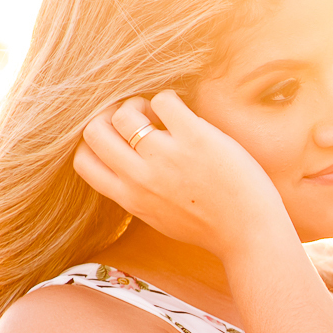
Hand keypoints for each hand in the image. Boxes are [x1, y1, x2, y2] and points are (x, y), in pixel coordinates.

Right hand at [74, 90, 293, 256]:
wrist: (248, 233)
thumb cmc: (210, 225)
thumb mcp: (159, 217)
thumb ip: (137, 194)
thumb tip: (125, 166)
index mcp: (129, 198)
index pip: (84, 161)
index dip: (96, 143)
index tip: (120, 140)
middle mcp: (140, 178)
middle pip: (94, 130)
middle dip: (112, 118)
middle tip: (140, 123)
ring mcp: (166, 157)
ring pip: (124, 112)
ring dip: (140, 105)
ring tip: (163, 117)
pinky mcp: (194, 138)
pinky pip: (164, 100)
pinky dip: (170, 100)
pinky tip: (186, 115)